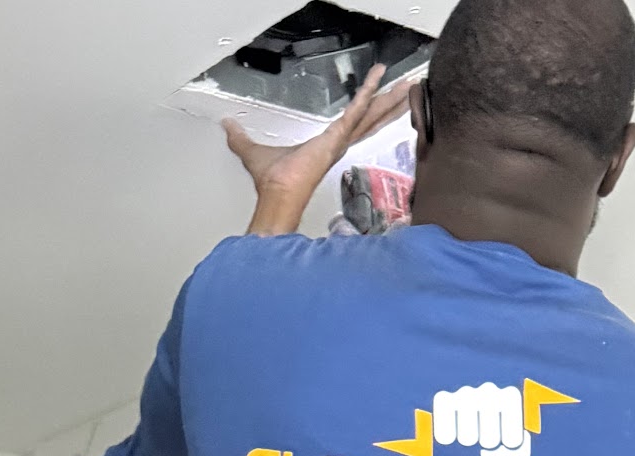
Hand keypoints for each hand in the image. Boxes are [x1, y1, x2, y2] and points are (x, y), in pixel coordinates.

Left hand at [226, 64, 413, 235]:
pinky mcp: (336, 138)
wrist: (276, 197)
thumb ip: (240, 140)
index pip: (353, 124)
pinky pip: (356, 112)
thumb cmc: (271, 184)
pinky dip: (367, 94)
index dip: (367, 110)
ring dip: (389, 100)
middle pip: (370, 120)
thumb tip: (226, 128)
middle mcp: (338, 144)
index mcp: (325, 146)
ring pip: (370, 115)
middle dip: (389, 104)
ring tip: (408, 85)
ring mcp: (339, 142)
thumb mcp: (252, 152)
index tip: (379, 98)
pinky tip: (379, 80)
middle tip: (407, 89)